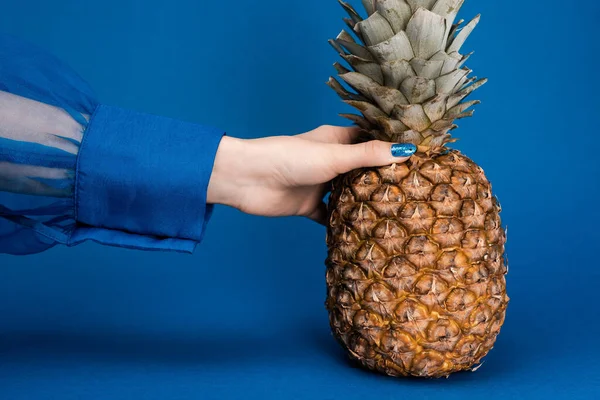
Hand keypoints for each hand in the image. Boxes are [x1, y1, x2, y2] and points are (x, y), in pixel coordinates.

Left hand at [207, 125, 415, 224]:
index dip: (390, 145)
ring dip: (364, 201)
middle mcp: (329, 160)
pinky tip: (362, 231)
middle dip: (382, 177)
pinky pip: (330, 216)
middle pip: (361, 168)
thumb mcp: (334, 156)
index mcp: (335, 140)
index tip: (417, 155)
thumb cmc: (288, 158)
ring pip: (348, 193)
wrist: (247, 180)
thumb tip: (407, 150)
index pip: (369, 139)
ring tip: (396, 211)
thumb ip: (369, 155)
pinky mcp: (309, 205)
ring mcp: (319, 184)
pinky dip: (343, 223)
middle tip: (414, 189)